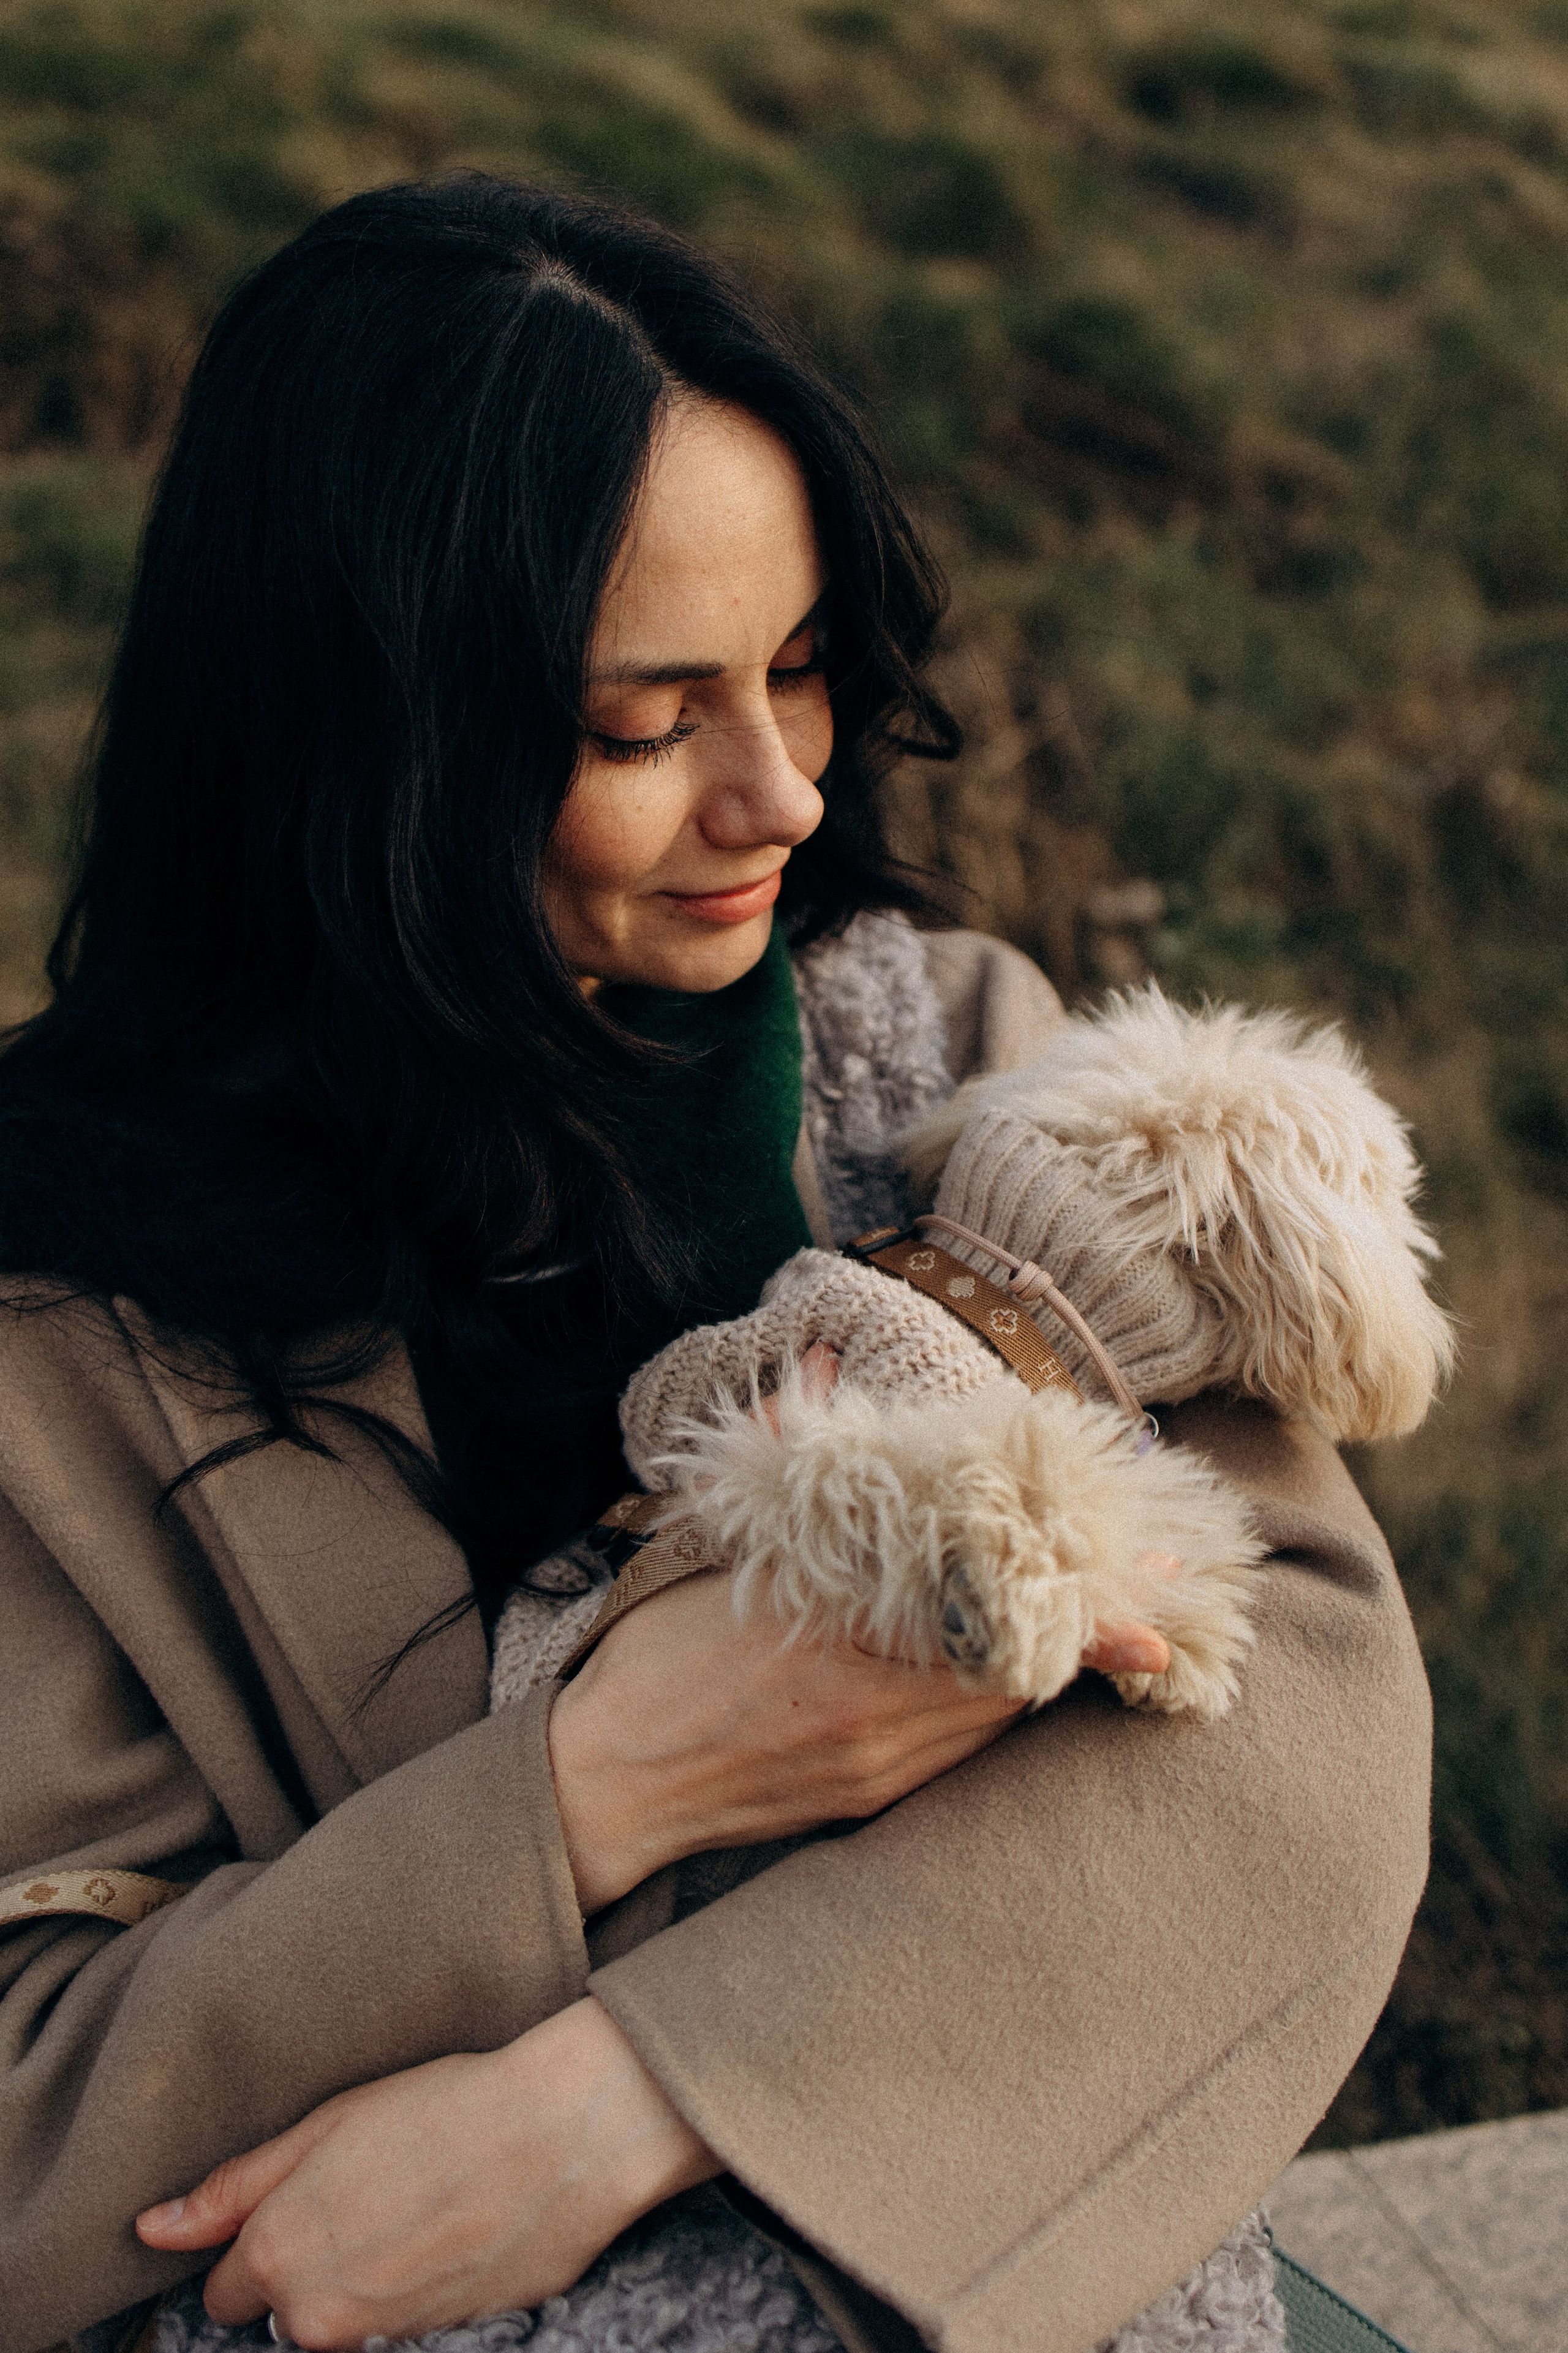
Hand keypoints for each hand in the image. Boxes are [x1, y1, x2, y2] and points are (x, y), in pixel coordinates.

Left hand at [136, 1997, 716, 2348]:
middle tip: (364, 2196)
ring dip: (358, 2282)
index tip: (303, 2198)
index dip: (258, 2239)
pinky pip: (395, 2330)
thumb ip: (233, 2187)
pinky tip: (446, 2235)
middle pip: (281, 2313)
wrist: (563, 2133)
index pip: (224, 2288)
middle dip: (305, 2267)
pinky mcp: (439, 2346)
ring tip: (413, 2209)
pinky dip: (409, 2291)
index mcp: (279, 2256)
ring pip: (340, 2322)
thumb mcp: (328, 2123)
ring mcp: (381, 2341)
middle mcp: (318, 2318)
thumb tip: (151, 2230)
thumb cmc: (446, 2108)